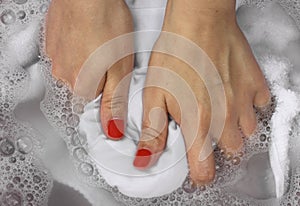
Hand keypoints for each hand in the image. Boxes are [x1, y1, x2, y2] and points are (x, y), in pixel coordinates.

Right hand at [45, 0, 133, 139]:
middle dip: (99, 79)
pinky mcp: (53, 40)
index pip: (93, 107)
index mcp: (81, 86)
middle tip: (111, 60)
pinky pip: (68, 53)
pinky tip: (90, 36)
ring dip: (88, 62)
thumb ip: (114, 102)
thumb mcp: (120, 69)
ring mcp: (55, 56)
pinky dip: (79, 48)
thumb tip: (112, 130)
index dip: (107, 96)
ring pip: (76, 69)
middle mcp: (63, 74)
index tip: (113, 84)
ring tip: (101, 45)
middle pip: (84, 88)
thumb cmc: (106, 23)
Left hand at [134, 0, 269, 184]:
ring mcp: (244, 101)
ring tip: (218, 114)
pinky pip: (259, 108)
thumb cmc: (177, 53)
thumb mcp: (154, 94)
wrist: (199, 22)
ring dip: (234, 131)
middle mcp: (225, 117)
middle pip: (231, 153)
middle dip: (218, 151)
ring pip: (248, 133)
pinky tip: (232, 97)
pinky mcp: (255, 85)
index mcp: (198, 122)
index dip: (199, 175)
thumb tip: (145, 158)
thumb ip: (153, 131)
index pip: (205, 169)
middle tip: (205, 135)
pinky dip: (248, 109)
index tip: (195, 171)